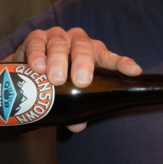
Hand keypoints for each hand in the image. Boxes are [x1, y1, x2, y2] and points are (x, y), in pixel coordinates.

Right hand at [5, 27, 141, 131]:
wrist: (28, 66)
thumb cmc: (59, 76)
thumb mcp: (71, 91)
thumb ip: (77, 107)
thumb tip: (77, 126)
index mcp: (92, 53)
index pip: (110, 58)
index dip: (122, 64)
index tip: (134, 72)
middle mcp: (77, 41)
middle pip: (84, 47)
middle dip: (84, 63)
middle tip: (81, 82)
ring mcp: (56, 37)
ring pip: (60, 43)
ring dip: (59, 60)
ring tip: (56, 79)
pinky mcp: (35, 38)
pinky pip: (37, 43)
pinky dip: (38, 55)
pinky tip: (38, 68)